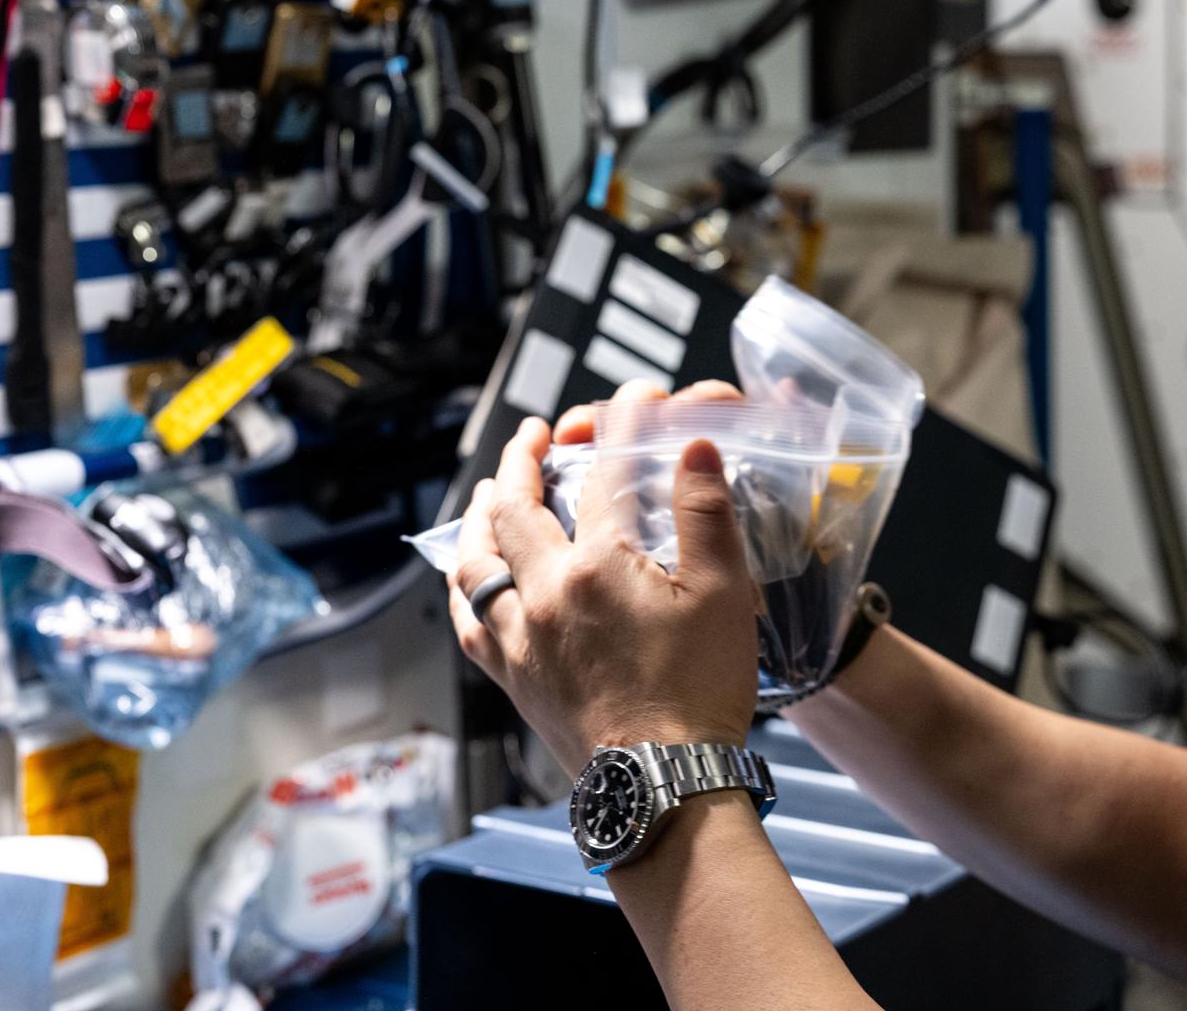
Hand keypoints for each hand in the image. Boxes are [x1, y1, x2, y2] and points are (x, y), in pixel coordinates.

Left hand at [446, 379, 756, 776]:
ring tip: (489, 494)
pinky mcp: (513, 679)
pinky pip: (467, 622)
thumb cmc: (700, 692)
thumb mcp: (723, 595)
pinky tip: (469, 580)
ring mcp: (519, 639)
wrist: (663, 784)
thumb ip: (705, 513)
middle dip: (520, 463)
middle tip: (532, 436)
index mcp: (598, 567)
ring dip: (479, 518)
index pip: (603, 477)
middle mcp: (544, 596)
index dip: (619, 430)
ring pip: (475, 563)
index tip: (632, 403)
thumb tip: (697, 446)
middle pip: (516, 510)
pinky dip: (463, 588)